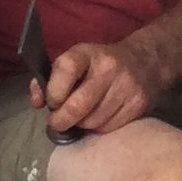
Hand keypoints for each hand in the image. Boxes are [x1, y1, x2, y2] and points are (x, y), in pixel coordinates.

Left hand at [36, 39, 168, 137]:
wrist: (144, 61)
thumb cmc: (98, 64)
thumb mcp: (75, 61)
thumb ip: (50, 79)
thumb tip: (37, 102)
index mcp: (87, 53)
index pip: (65, 70)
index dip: (53, 92)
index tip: (51, 103)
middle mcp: (108, 67)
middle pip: (78, 105)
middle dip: (62, 119)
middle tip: (57, 122)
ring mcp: (126, 86)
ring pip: (92, 121)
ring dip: (81, 124)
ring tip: (82, 116)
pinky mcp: (138, 104)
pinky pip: (109, 127)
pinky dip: (99, 127)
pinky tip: (99, 116)